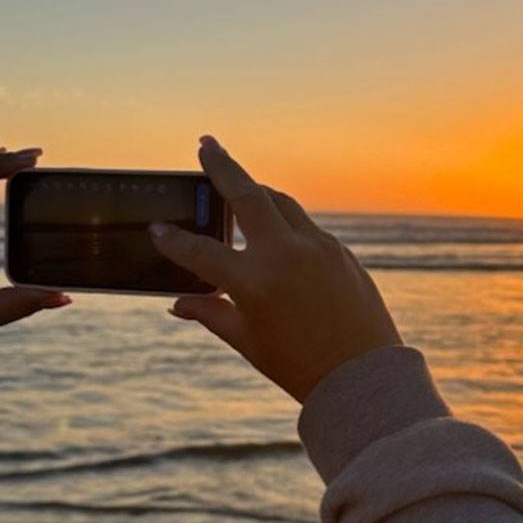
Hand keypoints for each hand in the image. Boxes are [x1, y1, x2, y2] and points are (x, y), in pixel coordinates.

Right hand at [150, 136, 400, 401]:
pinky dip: (286, 223)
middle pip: (247, 194)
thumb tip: (179, 303)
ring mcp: (318, 248)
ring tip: (239, 186)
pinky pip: (305, 227)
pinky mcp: (340, 252)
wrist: (364, 377)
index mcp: (255, 283)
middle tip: (205, 145)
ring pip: (281, 202)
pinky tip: (277, 233)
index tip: (158, 229)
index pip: (201, 252)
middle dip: (223, 166)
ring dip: (257, 192)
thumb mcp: (248, 342)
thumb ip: (211, 314)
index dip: (174, 241)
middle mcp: (286, 255)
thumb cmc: (301, 367)